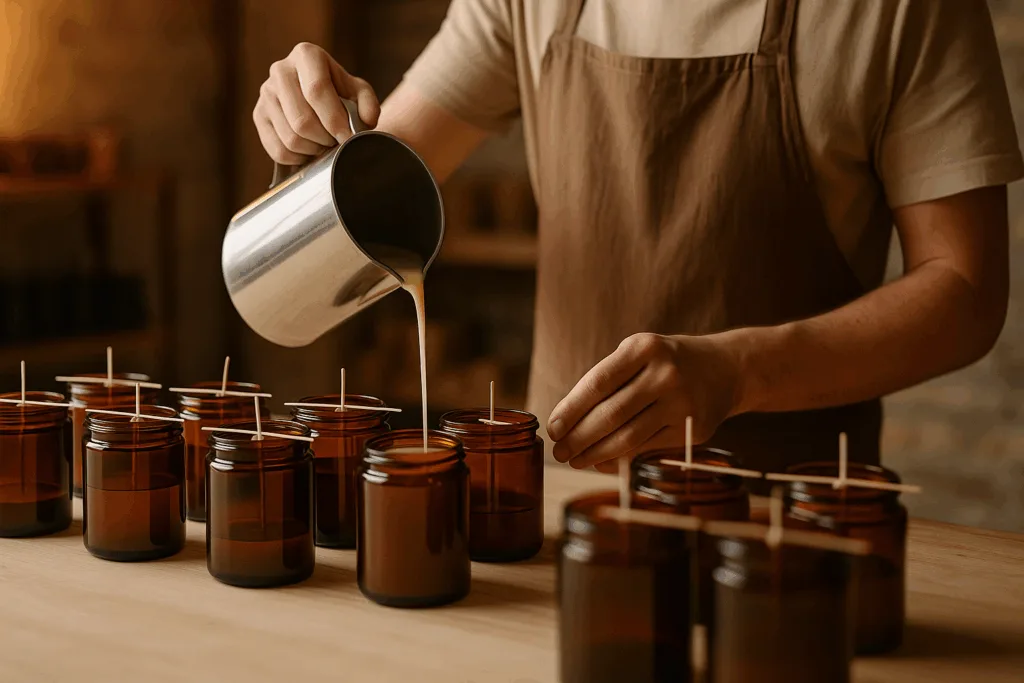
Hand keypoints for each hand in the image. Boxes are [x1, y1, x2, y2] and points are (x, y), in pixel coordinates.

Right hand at [254, 42, 380, 164]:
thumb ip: (368, 104)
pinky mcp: (258, 115)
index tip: (348, 138)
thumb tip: (366, 121)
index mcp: (306, 55)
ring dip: (314, 150)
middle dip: (325, 139)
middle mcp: (280, 70)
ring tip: (325, 144)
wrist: (317, 96)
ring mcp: (265, 93)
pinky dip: (299, 158)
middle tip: (336, 142)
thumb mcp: (359, 92)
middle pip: (302, 120)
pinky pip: (278, 150)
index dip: (334, 120)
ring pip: (291, 138)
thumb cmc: (341, 93)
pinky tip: (310, 150)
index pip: (316, 90)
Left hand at [546, 333, 741, 472]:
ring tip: (576, 460)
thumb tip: (567, 423)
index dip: (571, 410)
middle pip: (611, 414)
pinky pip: (646, 449)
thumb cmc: (666, 362)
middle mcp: (666, 374)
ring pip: (628, 437)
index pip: (597, 383)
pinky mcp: (692, 429)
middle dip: (579, 437)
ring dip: (595, 454)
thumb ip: (607, 381)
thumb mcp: (639, 354)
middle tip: (559, 451)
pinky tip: (601, 463)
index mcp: (644, 347)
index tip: (552, 428)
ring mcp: (682, 403)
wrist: (724, 368)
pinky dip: (619, 459)